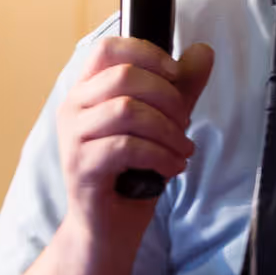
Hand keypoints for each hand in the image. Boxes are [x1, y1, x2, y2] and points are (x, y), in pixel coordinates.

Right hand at [57, 37, 214, 226]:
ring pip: (127, 110)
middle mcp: (73, 107)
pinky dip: (160, 155)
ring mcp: (72, 137)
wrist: (110, 225)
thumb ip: (180, 87)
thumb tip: (203, 50)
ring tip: (183, 149)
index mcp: (88, 90)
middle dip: (168, 97)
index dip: (146, 52)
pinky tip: (173, 167)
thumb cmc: (133, 170)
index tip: (176, 74)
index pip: (107, 48)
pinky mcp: (81, 165)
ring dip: (168, 130)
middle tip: (185, 123)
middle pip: (124, 76)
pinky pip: (126, 146)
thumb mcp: (163, 121)